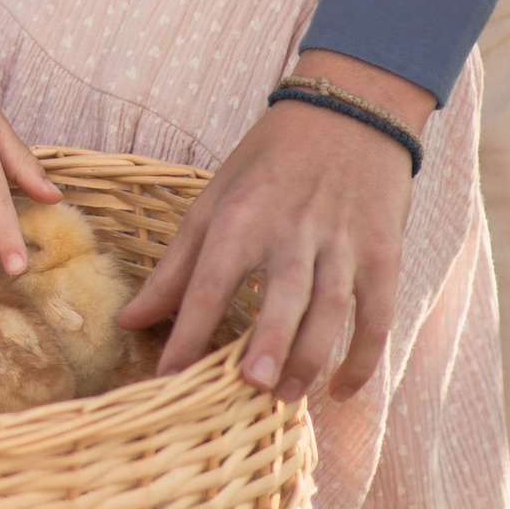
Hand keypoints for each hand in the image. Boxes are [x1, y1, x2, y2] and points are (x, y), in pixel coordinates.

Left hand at [122, 51, 432, 399]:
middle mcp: (293, 229)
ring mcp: (342, 243)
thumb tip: (128, 320)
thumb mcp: (213, 200)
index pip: (211, 280)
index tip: (167, 379)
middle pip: (283, 293)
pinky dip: (364, 356)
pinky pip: (377, 313)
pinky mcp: (382, 253)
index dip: (188, 332)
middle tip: (251, 386)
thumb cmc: (268, 163)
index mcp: (242, 215)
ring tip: (287, 397)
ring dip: (312, 355)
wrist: (348, 111)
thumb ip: (174, 266)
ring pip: (332, 307)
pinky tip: (342, 390)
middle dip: (269, 341)